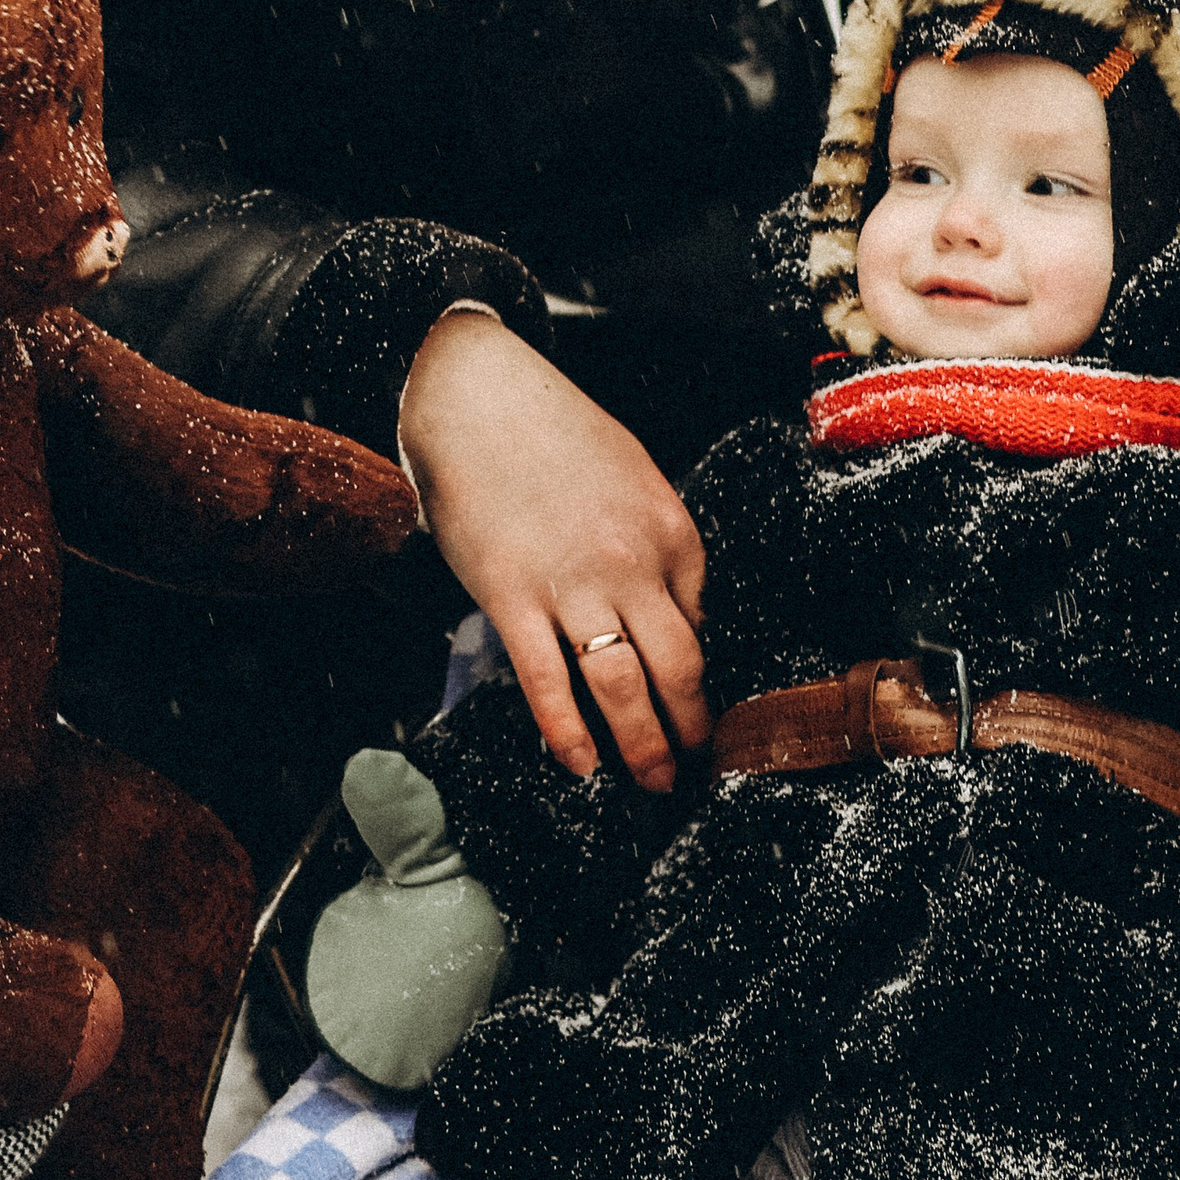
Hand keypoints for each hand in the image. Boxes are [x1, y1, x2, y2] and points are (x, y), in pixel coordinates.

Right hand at [397, 310, 706, 789]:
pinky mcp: (511, 597)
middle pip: (677, 668)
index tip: (694, 709)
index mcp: (669, 533)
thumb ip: (658, 547)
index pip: (700, 624)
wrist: (479, 399)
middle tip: (690, 767)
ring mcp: (570, 584)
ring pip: (620, 684)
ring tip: (650, 780)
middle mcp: (629, 564)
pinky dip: (566, 731)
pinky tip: (579, 763)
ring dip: (641, 744)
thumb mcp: (635, 480)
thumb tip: (676, 615)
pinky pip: (545, 680)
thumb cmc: (554, 434)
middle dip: (688, 729)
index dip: (698, 677)